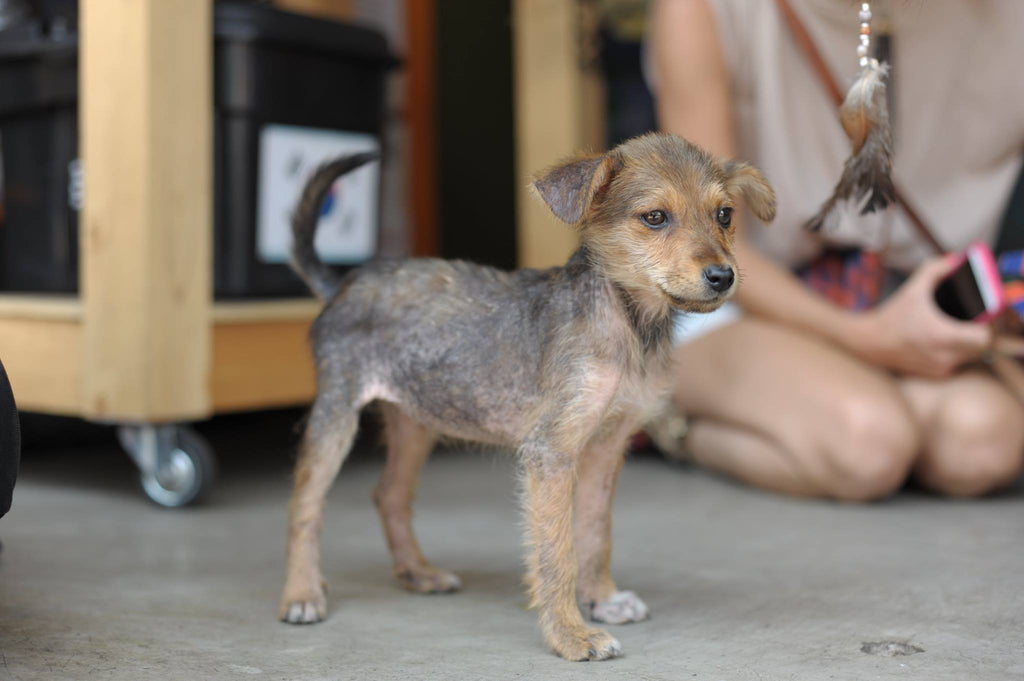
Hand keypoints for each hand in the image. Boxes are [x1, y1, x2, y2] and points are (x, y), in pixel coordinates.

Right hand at [850, 257, 991, 377]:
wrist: (870, 343)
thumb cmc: (892, 316)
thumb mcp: (913, 288)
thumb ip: (935, 269)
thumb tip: (955, 259)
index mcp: (942, 336)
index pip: (984, 337)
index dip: (987, 324)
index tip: (980, 314)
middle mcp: (944, 357)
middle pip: (982, 346)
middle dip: (981, 331)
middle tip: (973, 318)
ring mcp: (942, 368)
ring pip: (972, 355)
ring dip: (971, 341)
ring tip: (957, 327)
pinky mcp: (937, 375)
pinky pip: (959, 362)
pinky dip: (958, 351)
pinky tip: (944, 340)